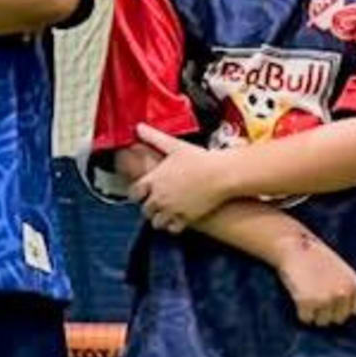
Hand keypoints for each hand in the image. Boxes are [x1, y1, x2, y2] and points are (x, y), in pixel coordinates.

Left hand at [127, 123, 248, 231]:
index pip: (134, 193)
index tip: (142, 193)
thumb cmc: (199, 159)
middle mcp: (159, 197)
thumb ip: (154, 137)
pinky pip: (172, 229)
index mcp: (154, 180)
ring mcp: (171, 210)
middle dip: (149, 207)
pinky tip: (177, 219)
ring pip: (157, 222)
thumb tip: (139, 127)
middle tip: (156, 202)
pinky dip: (172, 226)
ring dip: (160, 218)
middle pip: (145, 210)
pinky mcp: (185, 218)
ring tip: (166, 212)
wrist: (221, 175)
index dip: (138, 193)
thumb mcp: (174, 145)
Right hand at [270, 228, 355, 327]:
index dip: (338, 307)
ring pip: (321, 322)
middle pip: (337, 320)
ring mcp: (326, 299)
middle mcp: (343, 293)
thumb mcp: (340, 271)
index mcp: (354, 285)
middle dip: (326, 312)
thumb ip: (344, 290)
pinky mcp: (307, 302)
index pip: (352, 312)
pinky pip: (305, 319)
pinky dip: (300, 312)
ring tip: (307, 294)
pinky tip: (298, 296)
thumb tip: (341, 318)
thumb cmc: (314, 258)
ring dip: (313, 313)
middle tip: (314, 295)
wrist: (294, 246)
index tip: (328, 298)